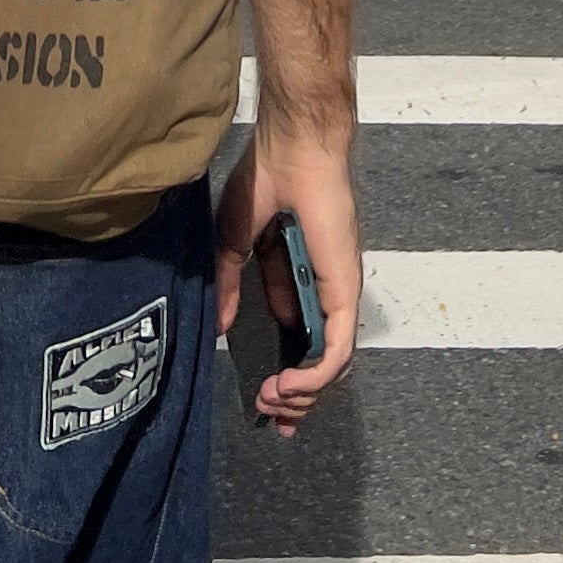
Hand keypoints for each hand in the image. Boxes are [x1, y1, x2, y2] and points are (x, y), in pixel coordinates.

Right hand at [215, 116, 360, 438]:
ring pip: (331, 365)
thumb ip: (230, 284)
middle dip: (293, 398)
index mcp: (295, 281)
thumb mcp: (234, 241)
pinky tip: (289, 383)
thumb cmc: (264, 182)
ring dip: (301, 392)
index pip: (296, 342)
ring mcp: (336, 294)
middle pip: (317, 362)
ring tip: (273, 399)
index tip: (263, 403)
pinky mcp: (344, 292)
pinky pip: (338, 349)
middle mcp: (321, 293)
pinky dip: (316, 374)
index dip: (284, 378)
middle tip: (268, 411)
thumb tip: (218, 326)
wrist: (292, 151)